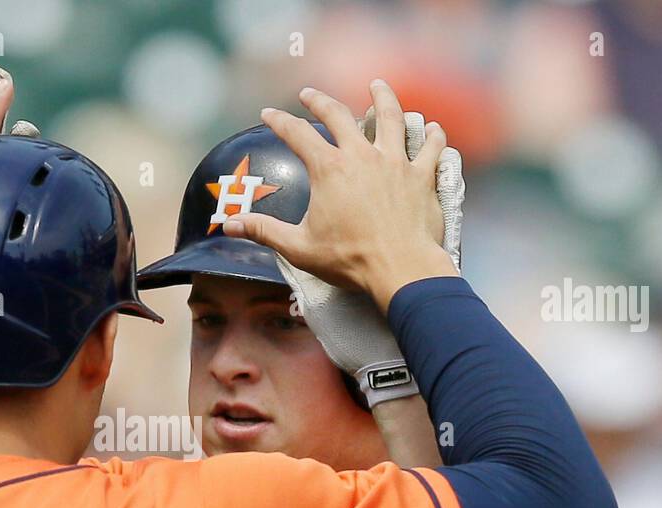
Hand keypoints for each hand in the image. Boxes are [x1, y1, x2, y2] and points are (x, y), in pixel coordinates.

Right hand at [223, 81, 457, 312]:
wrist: (400, 268)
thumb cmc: (349, 259)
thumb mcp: (298, 247)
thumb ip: (264, 231)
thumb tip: (230, 224)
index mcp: (329, 169)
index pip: (298, 134)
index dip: (279, 121)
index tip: (268, 114)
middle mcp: (362, 156)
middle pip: (340, 115)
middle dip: (321, 102)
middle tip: (309, 94)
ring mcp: (395, 162)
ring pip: (391, 118)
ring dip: (383, 98)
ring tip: (378, 85)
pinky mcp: (422, 176)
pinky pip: (431, 147)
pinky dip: (432, 135)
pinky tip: (432, 127)